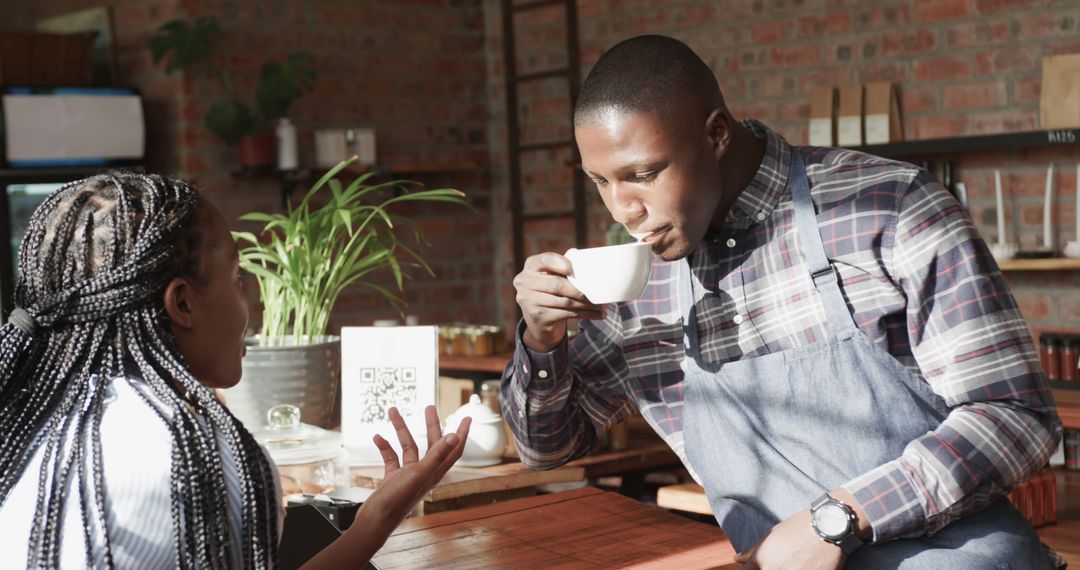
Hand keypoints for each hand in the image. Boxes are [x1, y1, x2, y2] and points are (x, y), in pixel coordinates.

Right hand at [358, 406, 470, 535]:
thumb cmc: (398, 501)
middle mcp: (424, 472)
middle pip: (432, 444)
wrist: (375, 521)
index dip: (462, 433)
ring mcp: (408, 475)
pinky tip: (377, 437)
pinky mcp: (393, 478)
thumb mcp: (419, 474)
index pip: (455, 449)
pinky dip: (385, 447)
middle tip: (429, 407)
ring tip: (393, 412)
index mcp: (435, 472)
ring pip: (407, 447)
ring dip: (400, 430)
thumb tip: (455, 436)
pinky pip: (391, 457)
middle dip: (431, 425)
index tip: (467, 417)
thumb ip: (437, 455)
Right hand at [513, 252, 603, 351]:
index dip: (560, 264)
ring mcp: (528, 300)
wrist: (539, 321)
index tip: (573, 270)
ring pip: (564, 301)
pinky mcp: (537, 316)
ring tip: (601, 305)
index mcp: (530, 265)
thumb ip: (562, 265)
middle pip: (556, 284)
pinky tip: (597, 314)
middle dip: (579, 290)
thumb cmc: (550, 291)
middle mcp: (524, 281)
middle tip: (596, 293)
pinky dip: (585, 314)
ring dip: (585, 304)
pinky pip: (565, 314)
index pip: (545, 260)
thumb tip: (577, 253)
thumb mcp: (552, 275)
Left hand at [733, 509, 843, 569]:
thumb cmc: (800, 527)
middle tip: (788, 559)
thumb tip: (737, 559)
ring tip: (797, 562)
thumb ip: (754, 550)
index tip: (769, 561)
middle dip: (773, 567)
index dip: (757, 566)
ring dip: (788, 569)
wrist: (829, 526)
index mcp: (760, 560)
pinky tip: (806, 566)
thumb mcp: (773, 535)